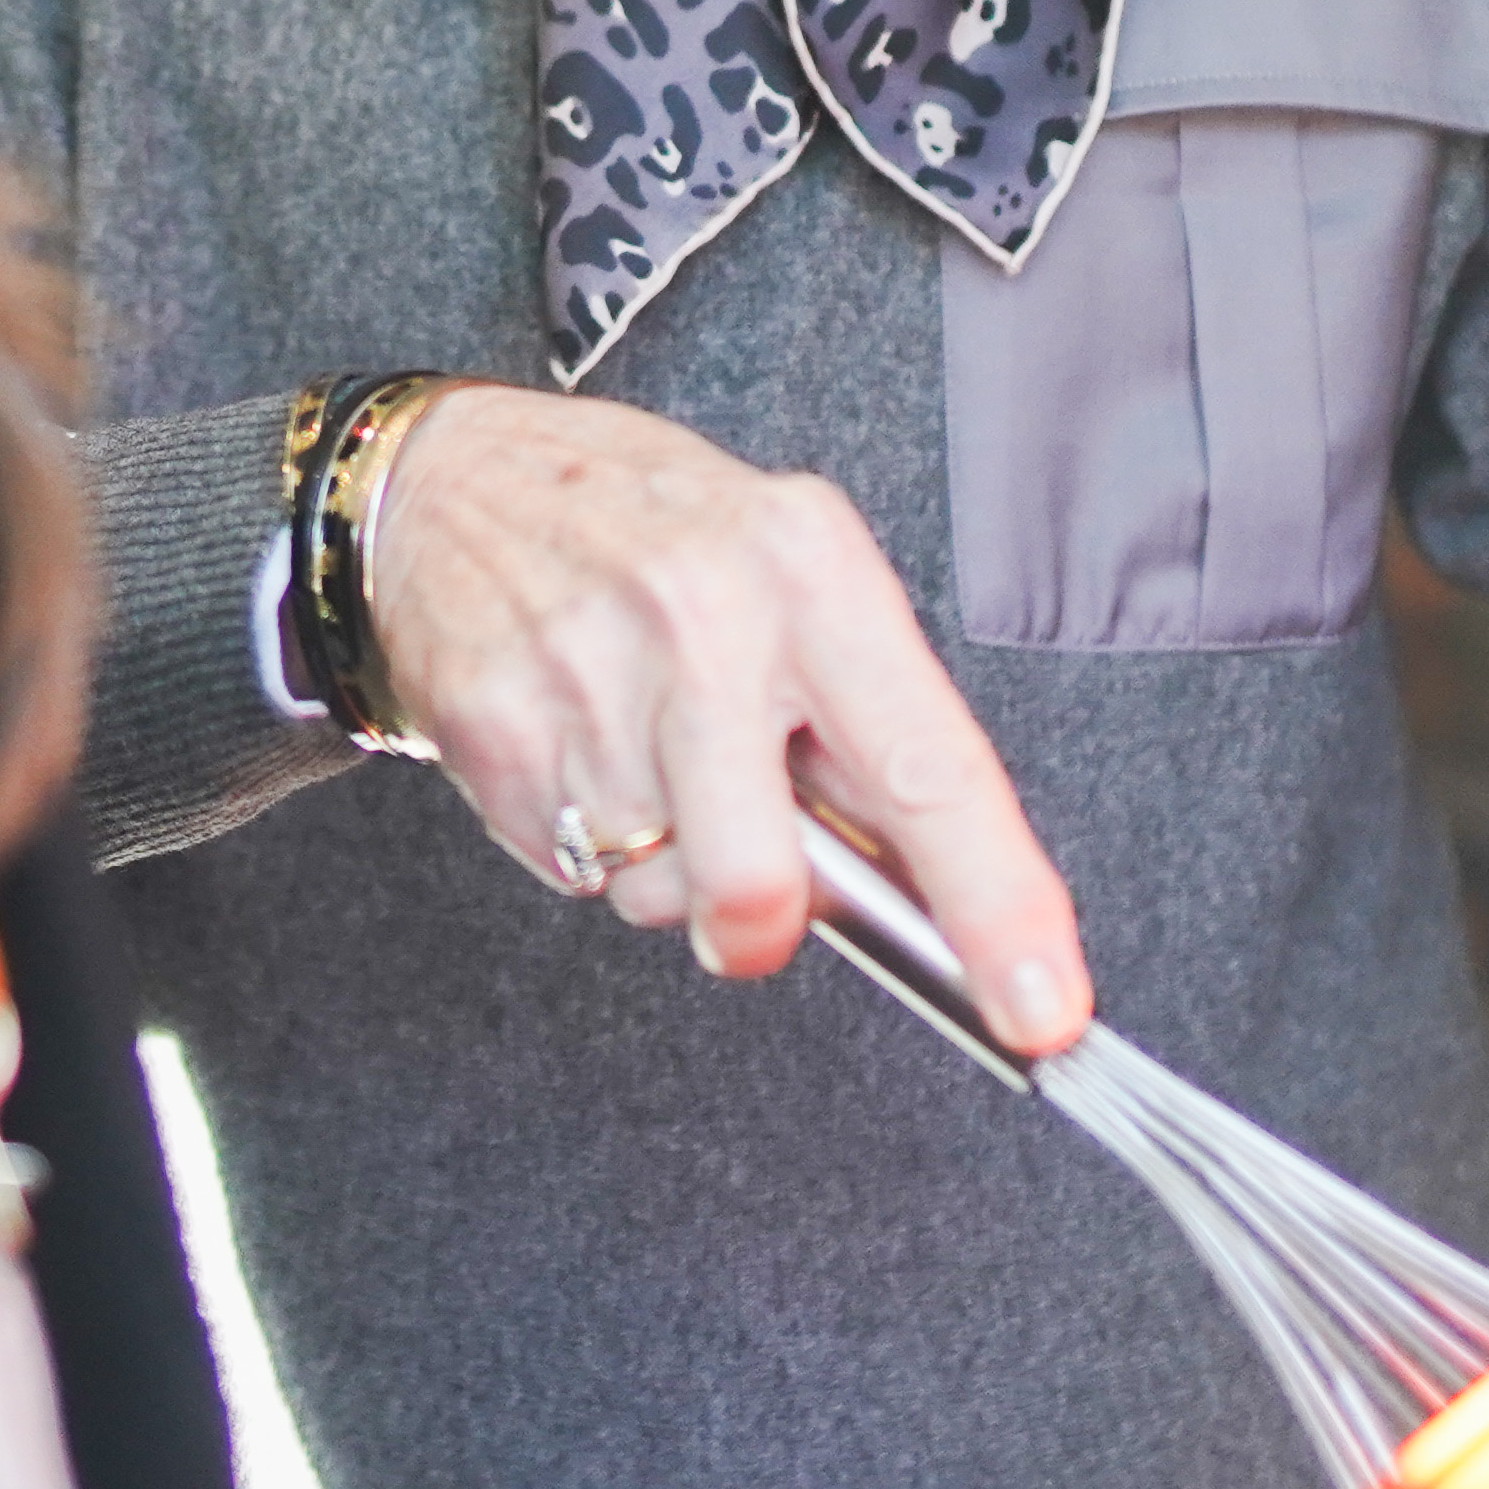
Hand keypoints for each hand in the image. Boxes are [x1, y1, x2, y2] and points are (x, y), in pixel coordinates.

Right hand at [365, 386, 1089, 1054]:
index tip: (1043, 1011)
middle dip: (757, 924)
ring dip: (661, 858)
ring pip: (660, 888)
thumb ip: (857, 719)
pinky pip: (573, 868)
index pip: (930, 768)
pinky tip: (578, 745)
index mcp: (809, 565)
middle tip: (750, 888)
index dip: (998, 906)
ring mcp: (589, 671)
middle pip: (761, 879)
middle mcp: (704, 614)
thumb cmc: (643, 527)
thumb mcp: (786, 568)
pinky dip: (585, 836)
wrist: (445, 477)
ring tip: (641, 749)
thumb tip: (930, 890)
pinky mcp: (494, 724)